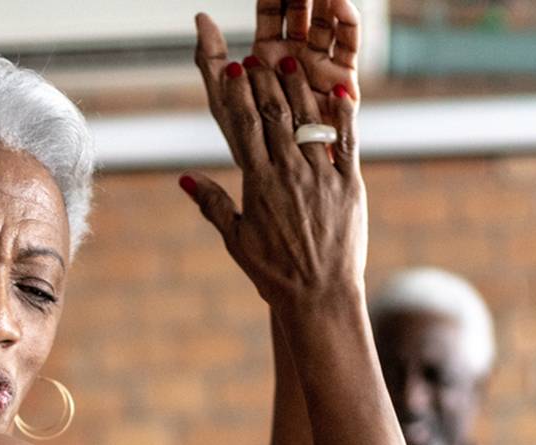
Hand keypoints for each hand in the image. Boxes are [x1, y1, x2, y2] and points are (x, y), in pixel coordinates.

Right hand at [185, 12, 366, 307]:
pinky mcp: (349, 185)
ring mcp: (322, 177)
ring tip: (291, 64)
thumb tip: (186, 179)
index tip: (233, 70)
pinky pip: (346, 141)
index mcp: (260, 186)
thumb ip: (213, 205)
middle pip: (277, 116)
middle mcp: (290, 175)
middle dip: (266, 82)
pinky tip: (338, 91)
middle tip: (260, 57)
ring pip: (309, 121)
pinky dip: (343, 115)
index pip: (246, 128)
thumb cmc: (274, 273)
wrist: (318, 296)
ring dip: (300, 89)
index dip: (239, 95)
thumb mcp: (237, 240)